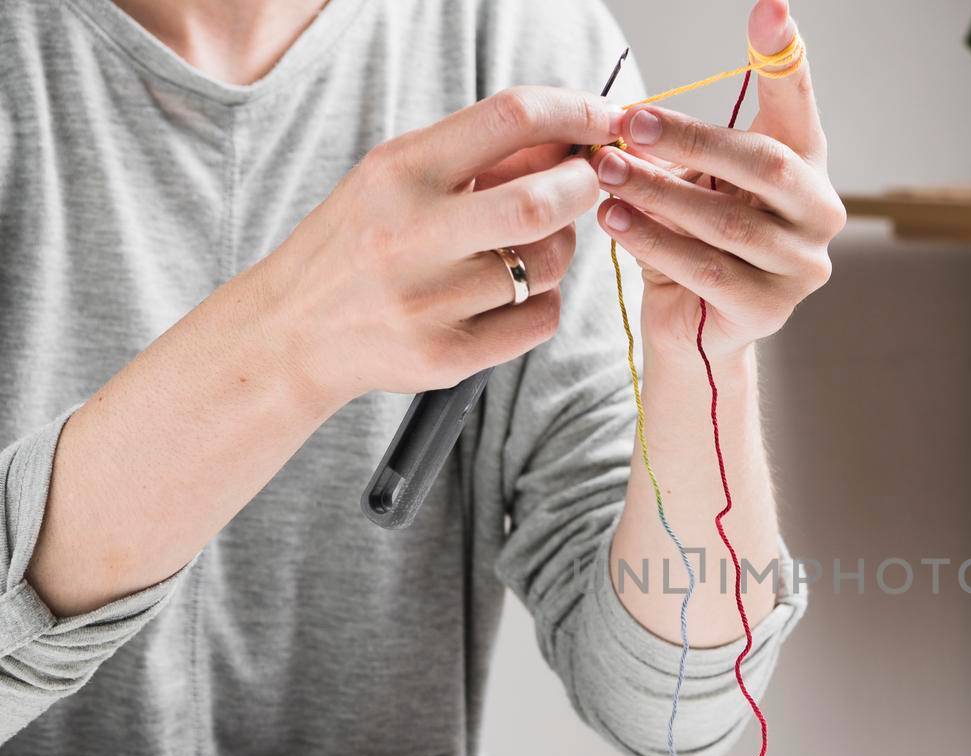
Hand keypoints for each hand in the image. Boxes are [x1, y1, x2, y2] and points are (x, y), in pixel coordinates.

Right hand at [250, 88, 623, 406]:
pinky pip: (540, 320)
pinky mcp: (447, 356)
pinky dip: (543, 303)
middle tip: (586, 185)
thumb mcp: (401, 180)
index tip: (603, 119)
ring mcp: (429, 301)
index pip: (510, 119)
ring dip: (560, 249)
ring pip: (548, 266)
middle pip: (541, 203)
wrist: (295, 329)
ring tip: (530, 246)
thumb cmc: (361, 241)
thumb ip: (481, 158)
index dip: (574, 112)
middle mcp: (411, 235)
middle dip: (583, 188)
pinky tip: (512, 296)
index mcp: (399, 171)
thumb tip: (570, 138)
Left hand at [592, 0, 845, 360]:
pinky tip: (614, 221)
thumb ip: (676, 146)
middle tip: (628, 122)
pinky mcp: (769, 311)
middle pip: (763, 164)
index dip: (785, 56)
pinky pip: (706, 270)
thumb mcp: (691, 178)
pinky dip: (654, 242)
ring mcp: (801, 266)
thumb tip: (626, 118)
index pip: (797, 101)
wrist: (692, 327)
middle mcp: (819, 212)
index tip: (771, 8)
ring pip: (727, 223)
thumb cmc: (692, 240)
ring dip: (658, 192)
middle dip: (690, 139)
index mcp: (806, 164)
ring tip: (604, 173)